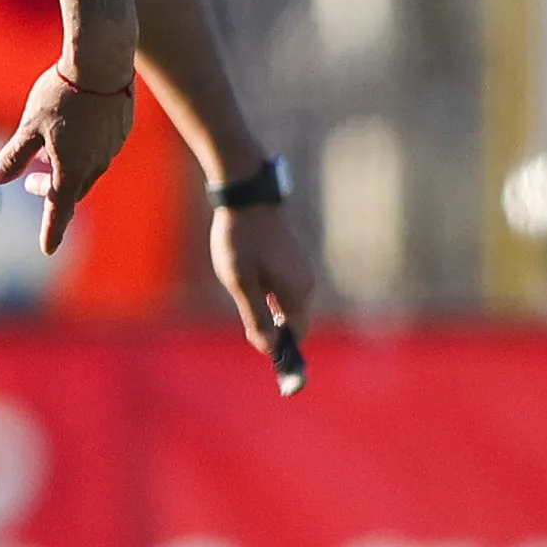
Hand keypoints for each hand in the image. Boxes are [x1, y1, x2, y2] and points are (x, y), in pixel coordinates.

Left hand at [0, 64, 133, 254]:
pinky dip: (83, 150)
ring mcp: (112, 147)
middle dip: (50, 191)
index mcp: (72, 169)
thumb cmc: (61, 94)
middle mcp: (96, 163)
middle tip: (29, 180)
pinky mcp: (121, 129)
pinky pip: (100, 149)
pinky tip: (72, 129)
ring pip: (88, 169)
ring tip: (47, 151)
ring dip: (67, 169)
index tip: (47, 250)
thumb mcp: (29, 126)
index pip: (59, 210)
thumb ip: (13, 156)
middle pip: (72, 189)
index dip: (51, 231)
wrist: (103, 60)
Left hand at [211, 197, 315, 357]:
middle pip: (292, 320)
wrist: (246, 197)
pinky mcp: (293, 258)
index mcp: (297, 293)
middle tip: (241, 302)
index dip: (278, 345)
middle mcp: (306, 283)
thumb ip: (256, 317)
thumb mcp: (241, 282)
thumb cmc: (241, 240)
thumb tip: (270, 349)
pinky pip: (283, 285)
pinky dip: (266, 288)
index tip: (255, 339)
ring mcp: (301, 268)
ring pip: (285, 302)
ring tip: (242, 278)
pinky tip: (247, 267)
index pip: (296, 334)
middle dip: (269, 323)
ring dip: (265, 303)